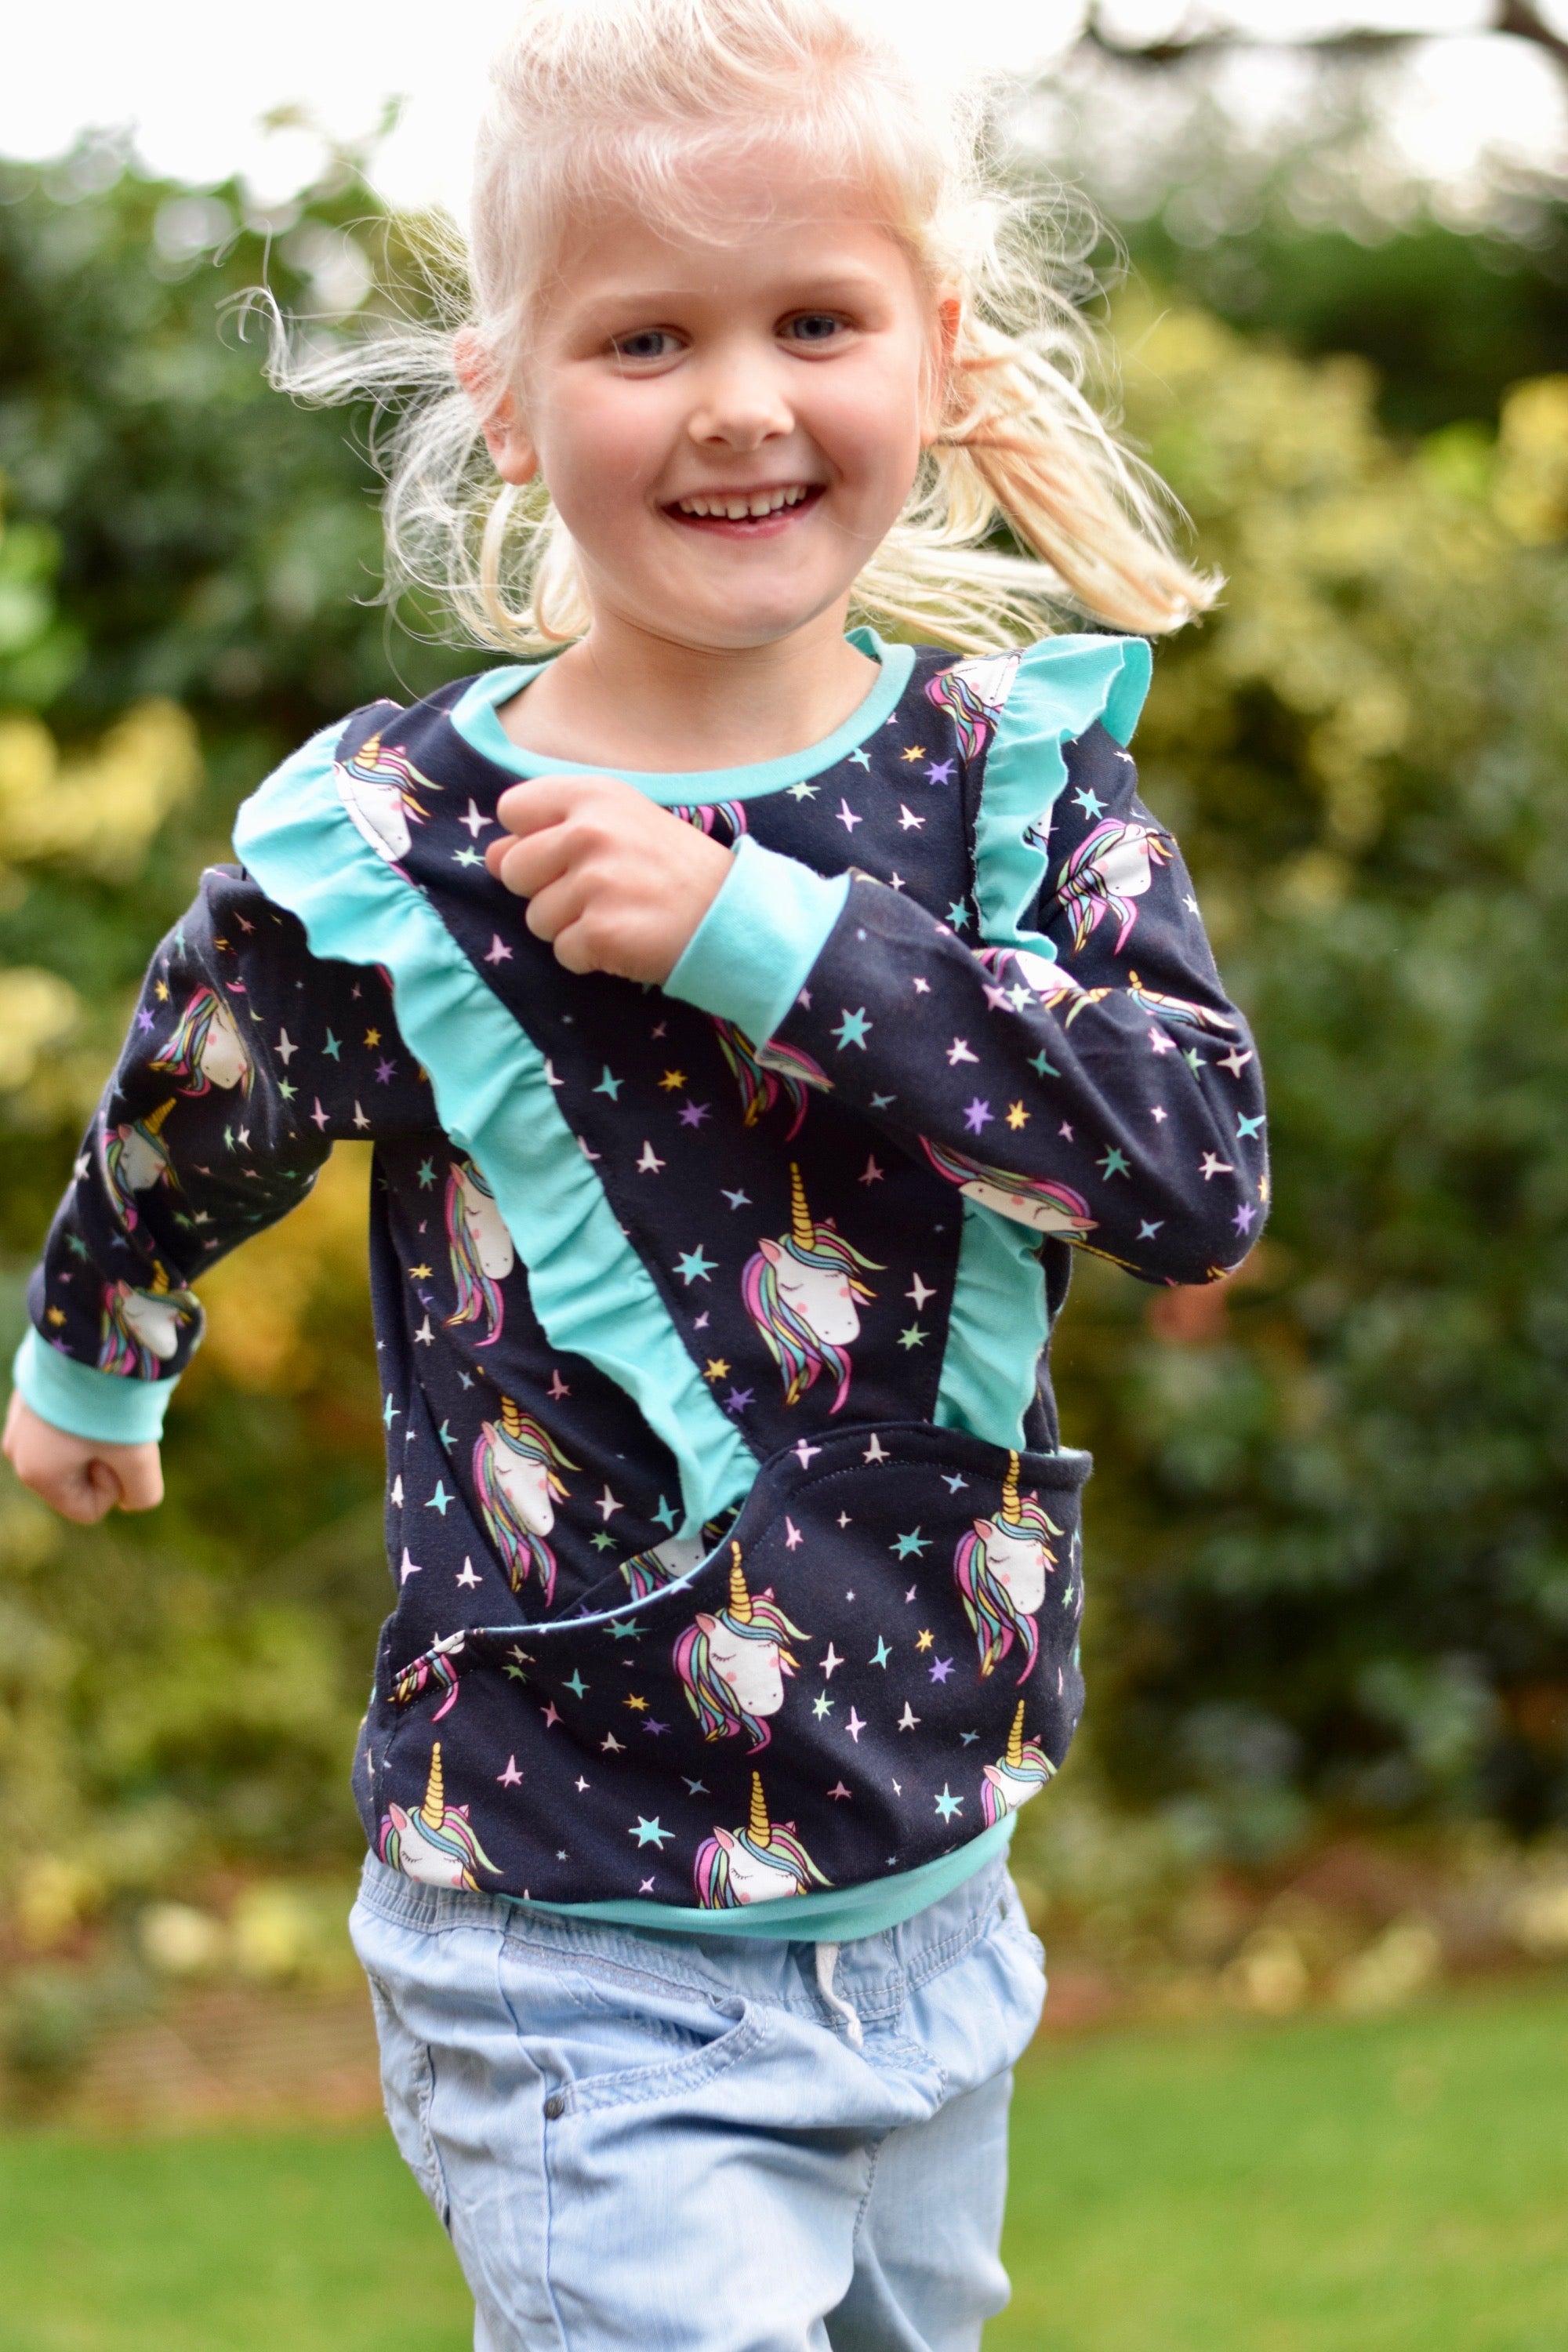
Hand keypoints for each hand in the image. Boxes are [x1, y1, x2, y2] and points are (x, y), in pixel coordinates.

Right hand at [2, 1389, 163, 1524]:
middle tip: (111, 1423)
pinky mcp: (31, 1394)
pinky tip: (94, 1388)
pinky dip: (87, 1411)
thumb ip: (141, 1494)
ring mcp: (21, 1420)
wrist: (93, 1334)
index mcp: (37, 1474)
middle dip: (105, 1458)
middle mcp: (18, 1451)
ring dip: (99, 1434)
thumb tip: (130, 1500)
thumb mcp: (139, 1457)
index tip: (117, 1451)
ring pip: (76, 1449)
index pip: (89, 1510)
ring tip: (103, 1403)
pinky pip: (67, 1421)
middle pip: (80, 1479)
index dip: (115, 1486)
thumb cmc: (113, 1401)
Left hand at [484, 774, 732, 984]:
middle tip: (596, 893)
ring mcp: (593, 882)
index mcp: (592, 795)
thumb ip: (556, 826)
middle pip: (512, 868)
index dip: (529, 837)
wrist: (734, 916)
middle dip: (543, 888)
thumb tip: (491, 855)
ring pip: (534, 917)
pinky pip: (562, 952)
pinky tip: (625, 939)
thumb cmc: (675, 869)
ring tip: (617, 915)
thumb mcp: (624, 821)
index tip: (565, 853)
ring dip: (569, 926)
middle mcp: (588, 831)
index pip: (512, 808)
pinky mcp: (599, 931)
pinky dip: (590, 956)